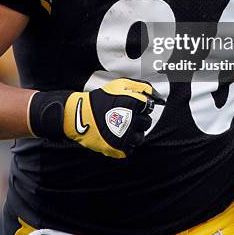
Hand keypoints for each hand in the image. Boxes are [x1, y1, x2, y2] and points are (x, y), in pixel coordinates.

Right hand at [29, 78, 163, 158]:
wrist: (80, 115)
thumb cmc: (99, 99)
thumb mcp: (119, 85)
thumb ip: (139, 86)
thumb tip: (153, 92)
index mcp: (133, 104)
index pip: (149, 107)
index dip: (142, 107)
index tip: (137, 107)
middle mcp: (131, 121)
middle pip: (146, 123)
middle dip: (140, 119)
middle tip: (129, 117)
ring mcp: (124, 136)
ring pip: (139, 138)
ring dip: (134, 133)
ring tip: (124, 128)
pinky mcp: (118, 148)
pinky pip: (129, 149)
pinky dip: (126, 144)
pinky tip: (118, 136)